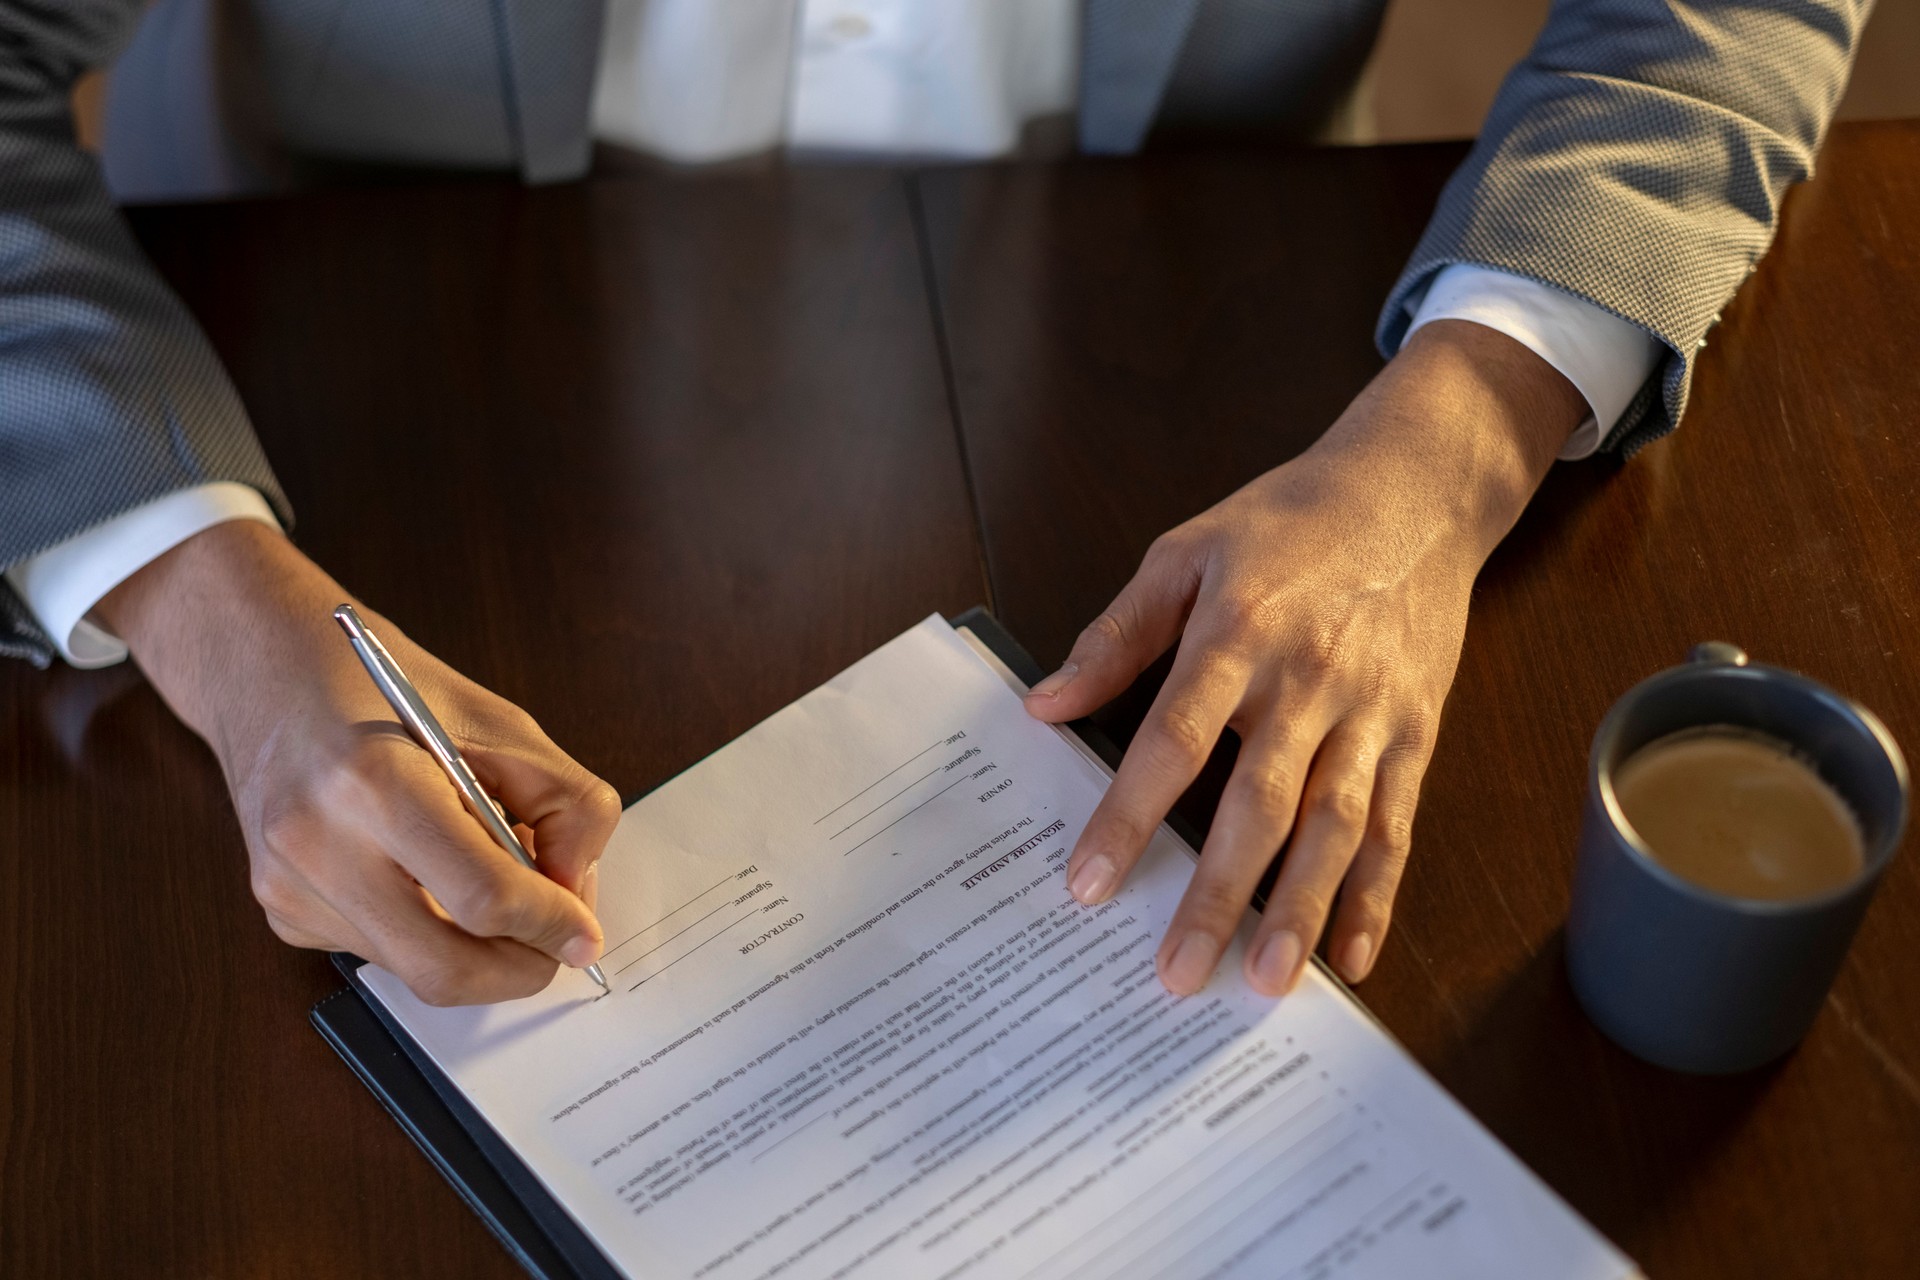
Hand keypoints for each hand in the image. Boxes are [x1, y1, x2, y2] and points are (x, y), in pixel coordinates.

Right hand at [98, 522, 620, 1004]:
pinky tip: (423, 872)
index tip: (583, 930)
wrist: (266, 671)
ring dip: (475, 948)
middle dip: (517, 969)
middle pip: (443, 968)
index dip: (549, 923)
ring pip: (415, 970)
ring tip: (489, 880)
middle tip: (554, 943)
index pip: (482, 897)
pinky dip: (427, 931)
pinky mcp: (281, 912)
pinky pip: (382, 952)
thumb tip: (575, 893)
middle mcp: (318, 845)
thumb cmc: (385, 688)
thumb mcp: (502, 722)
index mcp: (375, 783)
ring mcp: (290, 888)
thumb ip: (564, 804)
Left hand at [1025, 320, 1585, 995]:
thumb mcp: (1187, 553)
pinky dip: (1377, 895)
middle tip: (1177, 974)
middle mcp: (1309, 682)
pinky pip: (1397, 825)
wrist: (1413, 492)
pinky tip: (1352, 956)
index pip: (1175, 738)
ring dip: (1302, 909)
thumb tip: (1047, 704)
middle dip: (1218, 894)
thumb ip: (1118, 635)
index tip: (1088, 884)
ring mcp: (1370, 715)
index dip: (1129, 815)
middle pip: (1261, 804)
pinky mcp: (1415, 735)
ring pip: (1337, 827)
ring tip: (1267, 982)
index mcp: (1240, 633)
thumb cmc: (1287, 524)